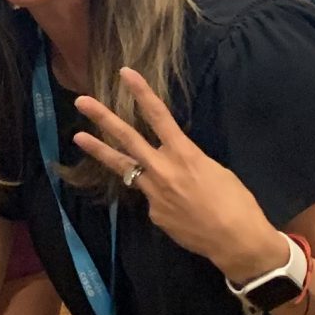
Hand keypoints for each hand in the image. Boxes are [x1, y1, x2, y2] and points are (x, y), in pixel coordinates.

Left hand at [69, 68, 276, 284]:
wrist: (236, 241)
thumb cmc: (237, 202)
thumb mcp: (215, 170)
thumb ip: (187, 161)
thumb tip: (174, 164)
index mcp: (185, 154)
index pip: (159, 116)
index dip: (141, 92)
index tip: (126, 73)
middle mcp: (163, 170)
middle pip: (127, 138)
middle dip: (103, 118)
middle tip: (81, 101)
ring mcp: (154, 193)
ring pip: (123, 168)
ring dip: (100, 151)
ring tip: (78, 137)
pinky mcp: (153, 213)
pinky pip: (151, 198)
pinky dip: (159, 196)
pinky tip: (180, 208)